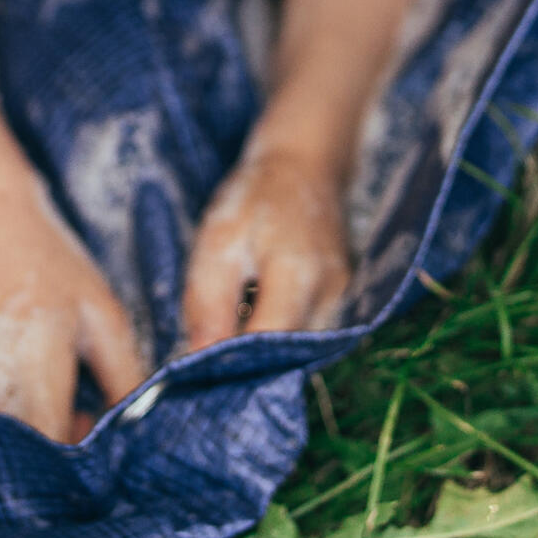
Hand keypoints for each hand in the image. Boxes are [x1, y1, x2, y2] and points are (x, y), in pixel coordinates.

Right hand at [0, 166, 145, 439]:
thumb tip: (135, 435)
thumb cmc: (48, 265)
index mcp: (31, 375)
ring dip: (9, 443)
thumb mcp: (102, 313)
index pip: (51, 457)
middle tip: (69, 413)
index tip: (90, 439)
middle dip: (45, 458)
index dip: (75, 464)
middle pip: (13, 464)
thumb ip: (125, 379)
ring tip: (33, 397)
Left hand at [180, 143, 351, 350]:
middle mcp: (331, 298)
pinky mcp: (340, 305)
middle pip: (284, 359)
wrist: (305, 166)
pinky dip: (276, 338)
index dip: (230, 367)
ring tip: (229, 332)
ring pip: (295, 354)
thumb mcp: (218, 238)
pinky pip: (305, 338)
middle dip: (245, 366)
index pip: (266, 347)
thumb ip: (208, 303)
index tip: (196, 371)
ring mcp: (341, 304)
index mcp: (299, 276)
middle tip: (207, 357)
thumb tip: (198, 363)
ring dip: (262, 354)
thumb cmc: (256, 197)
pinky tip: (252, 323)